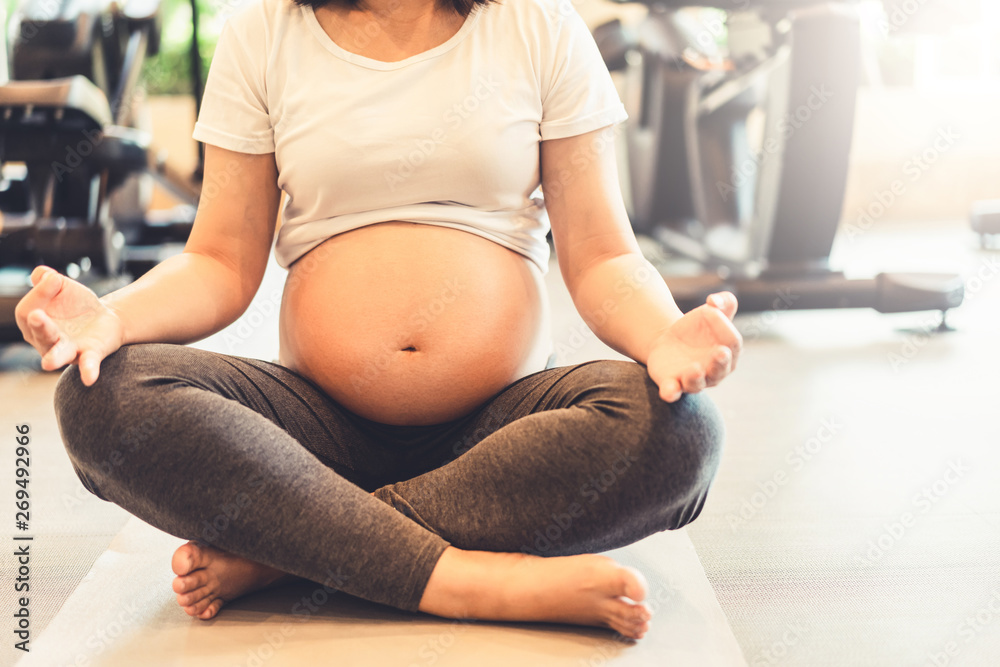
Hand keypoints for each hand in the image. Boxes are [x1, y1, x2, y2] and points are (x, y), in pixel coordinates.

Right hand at [14, 266, 125, 385]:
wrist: (105, 317)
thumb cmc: (75, 305)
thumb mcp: (61, 286)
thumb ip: (48, 280)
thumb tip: (42, 274)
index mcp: (34, 324)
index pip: (28, 311)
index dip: (40, 293)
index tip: (55, 279)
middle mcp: (46, 341)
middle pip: (39, 334)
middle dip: (39, 325)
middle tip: (37, 316)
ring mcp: (68, 350)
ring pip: (58, 354)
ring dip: (54, 357)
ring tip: (47, 364)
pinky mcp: (90, 354)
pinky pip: (88, 364)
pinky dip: (88, 370)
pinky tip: (89, 379)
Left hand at [646, 292, 742, 401]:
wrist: (670, 339)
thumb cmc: (699, 328)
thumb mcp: (711, 311)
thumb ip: (723, 303)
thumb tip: (715, 301)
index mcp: (728, 352)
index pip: (732, 343)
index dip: (725, 328)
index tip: (711, 309)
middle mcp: (714, 371)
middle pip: (721, 369)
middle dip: (720, 362)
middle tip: (720, 353)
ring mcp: (693, 379)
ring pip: (697, 384)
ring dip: (696, 378)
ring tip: (695, 370)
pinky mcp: (672, 383)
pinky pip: (673, 392)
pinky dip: (671, 393)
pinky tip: (669, 392)